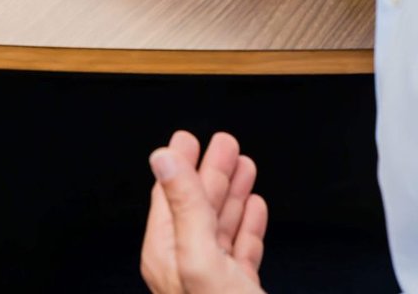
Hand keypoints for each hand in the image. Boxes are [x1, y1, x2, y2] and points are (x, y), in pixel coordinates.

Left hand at [140, 130, 267, 293]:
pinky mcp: (238, 289)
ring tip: (244, 165)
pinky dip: (248, 225)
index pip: (170, 195)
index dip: (181, 163)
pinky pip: (241, 249)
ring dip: (233, 192)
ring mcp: (212, 278)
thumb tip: (163, 159)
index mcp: (167, 254)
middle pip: (198, 204)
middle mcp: (185, 264)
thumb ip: (184, 207)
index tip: (188, 138)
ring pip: (221, 224)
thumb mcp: (200, 258)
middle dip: (214, 170)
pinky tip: (254, 209)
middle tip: (226, 144)